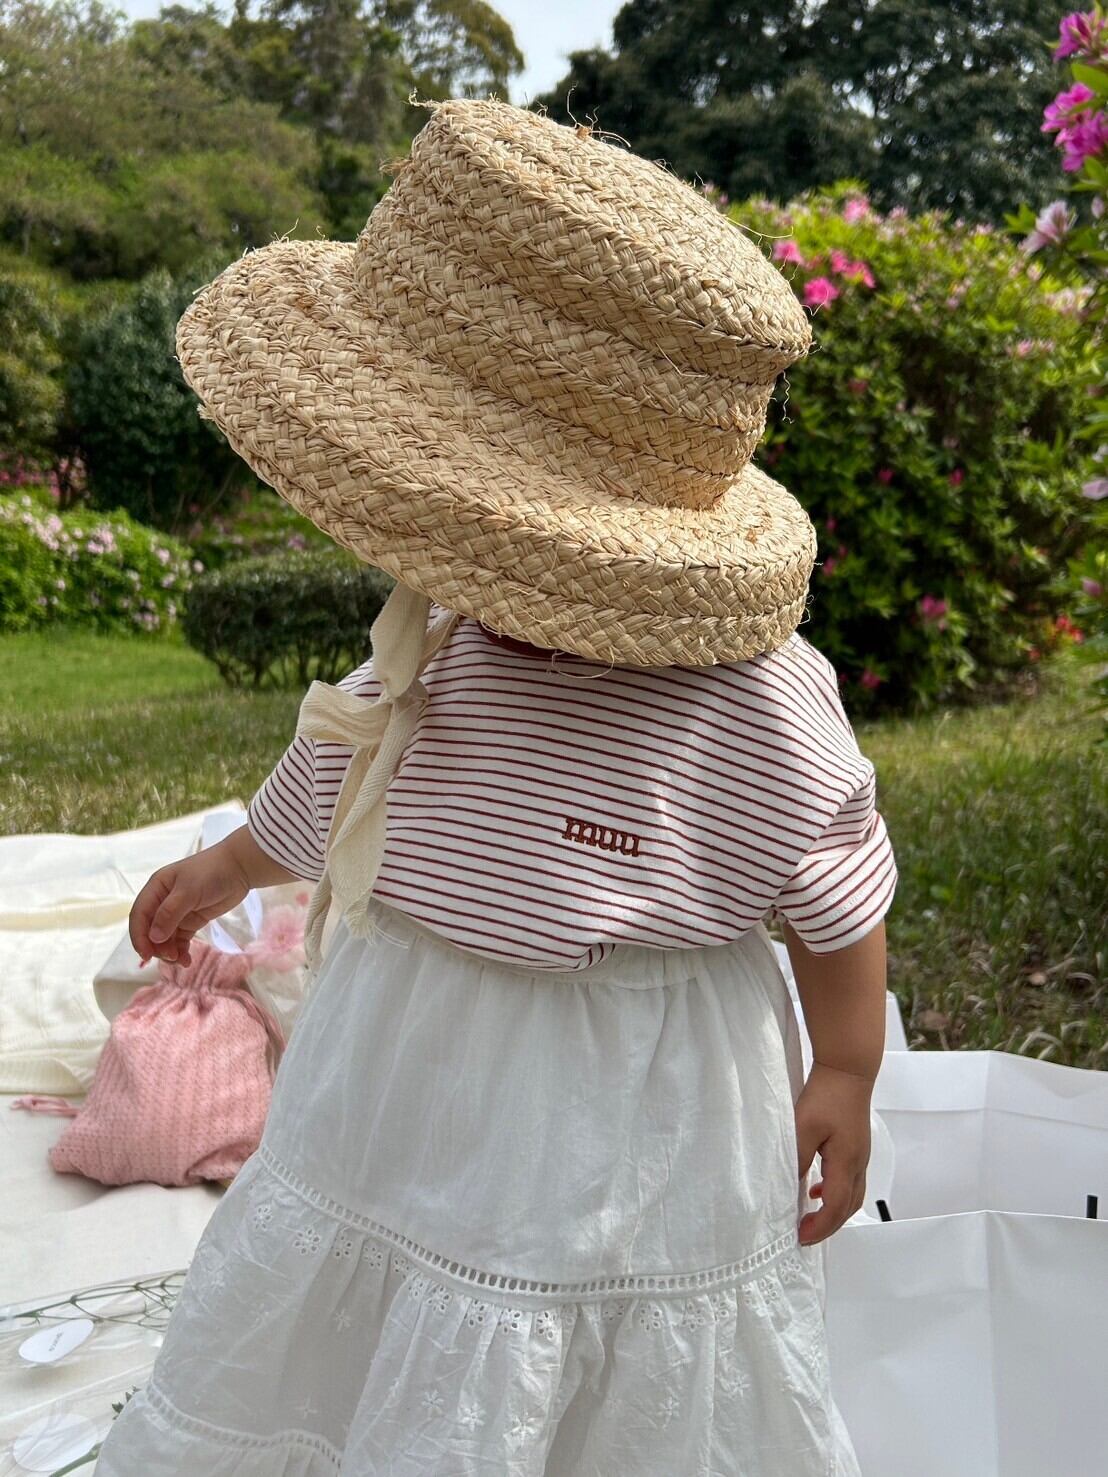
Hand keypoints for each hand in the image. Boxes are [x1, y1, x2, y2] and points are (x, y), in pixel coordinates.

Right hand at [129, 843, 251, 965]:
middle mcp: (163, 902)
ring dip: (169, 952)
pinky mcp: (191, 921)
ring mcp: (177, 913)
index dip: (139, 937)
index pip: (139, 916)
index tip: (145, 955)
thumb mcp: (189, 891)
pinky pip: (180, 940)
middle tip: (170, 957)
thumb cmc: (211, 872)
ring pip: (164, 939)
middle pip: (150, 930)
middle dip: (156, 947)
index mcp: (156, 889)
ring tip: (181, 961)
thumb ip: (170, 914)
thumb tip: (153, 938)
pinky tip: (186, 961)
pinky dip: (180, 951)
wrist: (239, 868)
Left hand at [794, 1060, 873, 1245]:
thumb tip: (789, 1187)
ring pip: (851, 1196)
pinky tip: (815, 1188)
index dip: (818, 1228)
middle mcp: (858, 1164)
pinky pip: (849, 1180)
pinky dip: (834, 1193)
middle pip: (847, 1208)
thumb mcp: (803, 1128)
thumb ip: (796, 1159)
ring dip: (832, 1212)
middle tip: (804, 1234)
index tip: (799, 1237)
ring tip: (810, 1217)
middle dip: (827, 1226)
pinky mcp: (855, 1146)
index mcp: (846, 1163)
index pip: (834, 1208)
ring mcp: (860, 1155)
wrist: (848, 1069)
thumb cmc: (828, 1095)